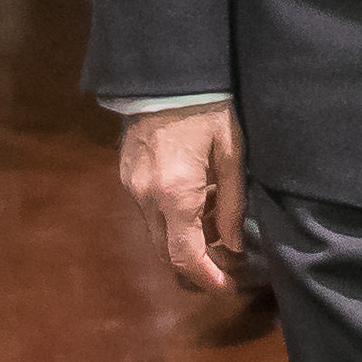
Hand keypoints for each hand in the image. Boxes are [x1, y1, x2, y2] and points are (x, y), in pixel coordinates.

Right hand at [120, 101, 250, 292]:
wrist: (167, 74)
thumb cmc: (208, 110)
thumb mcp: (232, 156)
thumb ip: (232, 204)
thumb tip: (235, 245)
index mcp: (175, 195)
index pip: (185, 256)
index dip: (206, 279)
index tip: (226, 287)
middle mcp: (146, 197)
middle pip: (166, 251)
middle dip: (195, 263)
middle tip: (226, 261)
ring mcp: (131, 185)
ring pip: (156, 231)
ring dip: (184, 237)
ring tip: (217, 221)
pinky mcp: (126, 172)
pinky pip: (148, 209)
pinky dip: (171, 216)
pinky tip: (196, 198)